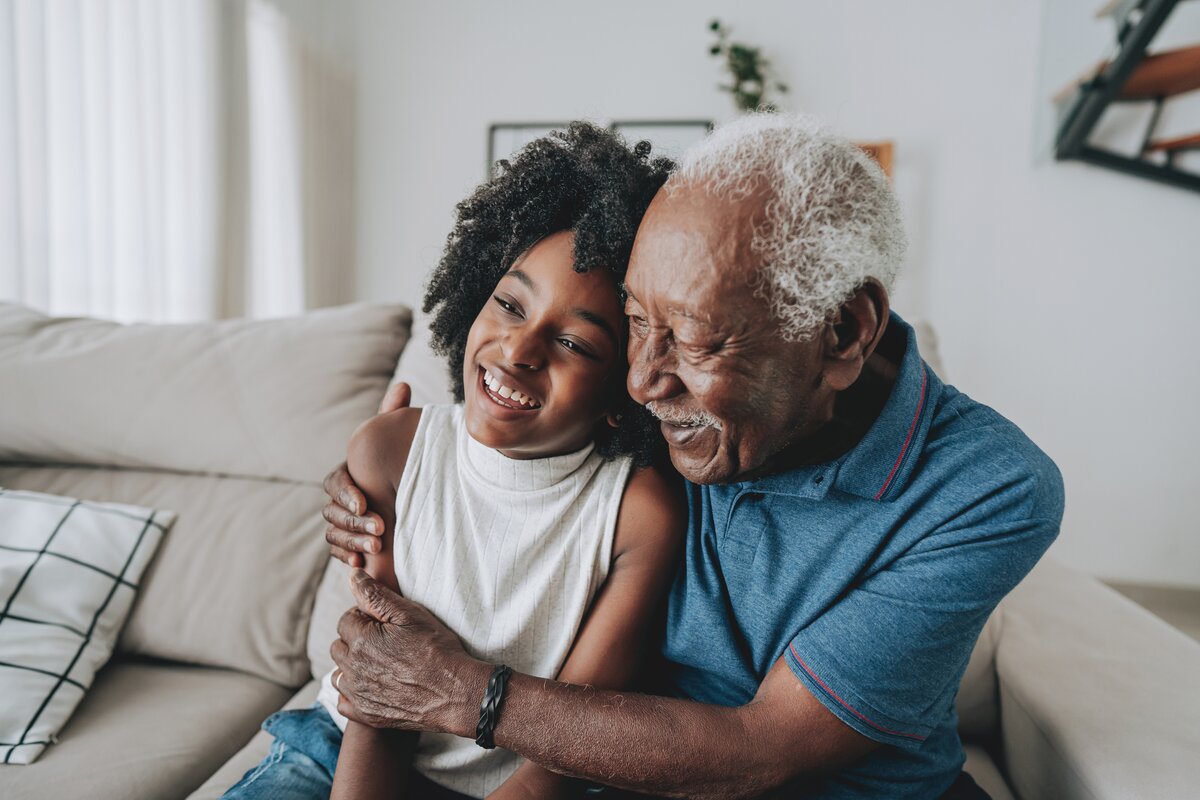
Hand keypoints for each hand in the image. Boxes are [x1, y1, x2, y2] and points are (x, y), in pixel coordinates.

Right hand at [323, 382, 411, 566]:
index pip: (335, 484)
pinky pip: (338, 552)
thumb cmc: (399, 464)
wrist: (411, 498)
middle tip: (380, 530)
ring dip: (353, 541)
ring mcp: (341, 522)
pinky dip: (348, 557)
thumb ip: (395, 416)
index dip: (347, 494)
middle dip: (355, 522)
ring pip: (334, 533)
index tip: (365, 503)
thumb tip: (403, 386)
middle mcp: (338, 499)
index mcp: (346, 474)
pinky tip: (362, 563)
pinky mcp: (349, 543)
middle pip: (333, 512)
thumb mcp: (398, 440)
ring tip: (377, 547)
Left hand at [331, 569, 486, 735]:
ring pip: (339, 673)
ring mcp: (357, 695)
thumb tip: (353, 575)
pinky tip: (375, 685)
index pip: (346, 619)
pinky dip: (354, 692)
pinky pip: (344, 700)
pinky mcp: (365, 715)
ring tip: (381, 663)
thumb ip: (376, 594)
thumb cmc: (437, 649)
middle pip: (339, 645)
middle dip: (356, 640)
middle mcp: (352, 669)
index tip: (385, 624)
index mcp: (360, 640)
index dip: (365, 618)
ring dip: (353, 666)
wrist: (456, 693)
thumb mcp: (410, 614)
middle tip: (385, 642)